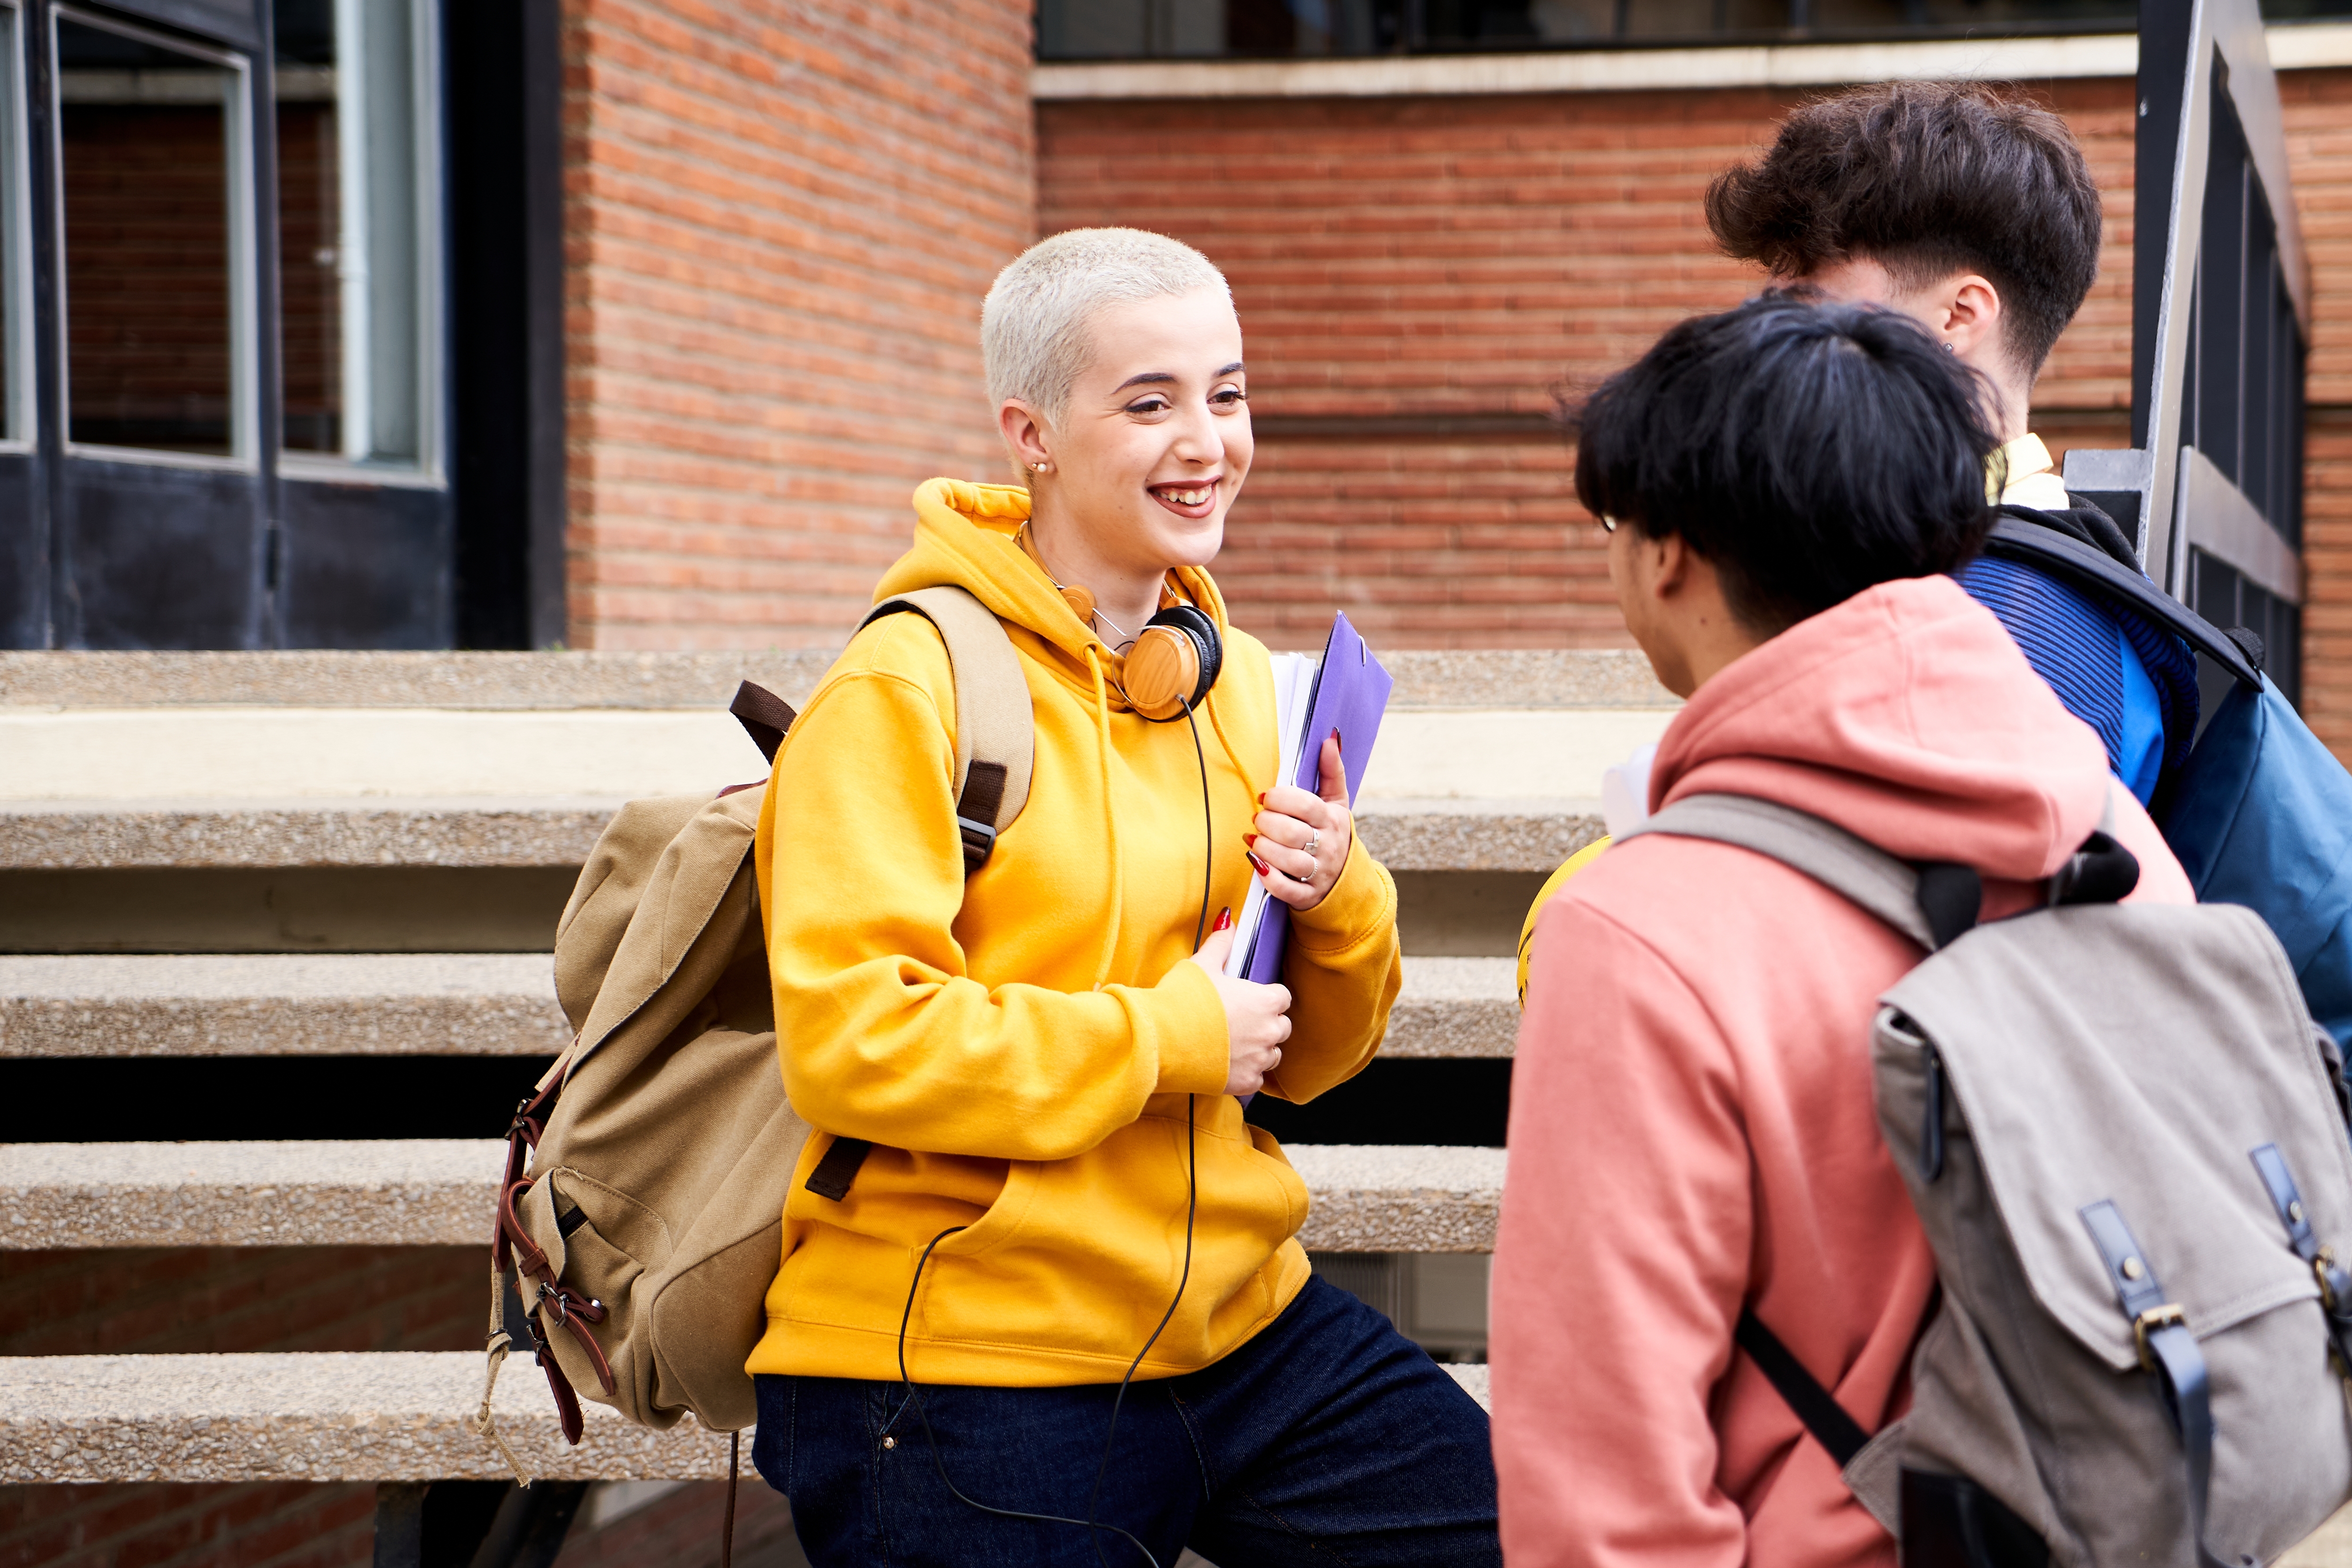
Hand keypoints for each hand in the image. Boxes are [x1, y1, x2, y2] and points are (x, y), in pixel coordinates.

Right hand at [1189, 913, 1292, 1095]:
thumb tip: (1230, 921)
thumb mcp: (1202, 964)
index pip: (1283, 996)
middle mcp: (1268, 1031)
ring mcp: (1258, 1059)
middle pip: (1282, 1027)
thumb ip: (1221, 943)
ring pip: (1273, 1054)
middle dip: (1267, 1023)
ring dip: (1259, 1049)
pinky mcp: (1245, 1082)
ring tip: (1234, 1044)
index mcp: (1264, 1000)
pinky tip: (1227, 1064)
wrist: (1161, 1040)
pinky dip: (1246, 1073)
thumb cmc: (1182, 1000)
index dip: (1268, 996)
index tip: (1252, 998)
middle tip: (1241, 1021)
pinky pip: (1256, 1079)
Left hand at [1247, 731, 1353, 911]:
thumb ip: (1332, 771)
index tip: (1265, 797)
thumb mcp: (1336, 802)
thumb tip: (1330, 738)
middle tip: (1258, 820)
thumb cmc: (1332, 834)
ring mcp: (1318, 874)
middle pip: (1291, 833)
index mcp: (1332, 820)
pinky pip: (1284, 889)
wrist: (1344, 879)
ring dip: (1263, 848)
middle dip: (1266, 823)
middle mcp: (1327, 847)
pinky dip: (1267, 877)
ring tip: (1255, 841)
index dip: (1279, 798)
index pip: (1305, 805)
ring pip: (1287, 861)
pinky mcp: (1307, 896)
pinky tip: (1257, 863)